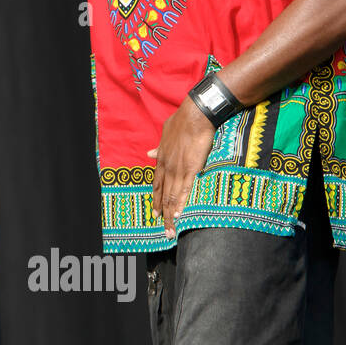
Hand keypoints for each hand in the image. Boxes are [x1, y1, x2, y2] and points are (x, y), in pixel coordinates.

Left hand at [147, 100, 216, 237]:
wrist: (195, 116)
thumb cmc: (182, 122)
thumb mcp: (165, 134)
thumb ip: (158, 147)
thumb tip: (150, 153)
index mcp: (161, 159)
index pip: (157, 183)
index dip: (156, 198)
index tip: (155, 211)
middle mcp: (167, 166)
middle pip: (162, 193)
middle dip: (161, 211)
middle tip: (161, 227)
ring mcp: (178, 169)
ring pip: (171, 196)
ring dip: (170, 214)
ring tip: (169, 228)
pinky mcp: (190, 169)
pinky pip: (184, 190)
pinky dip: (180, 203)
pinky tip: (178, 214)